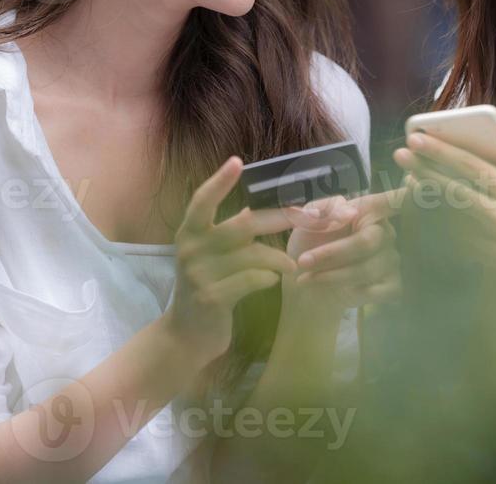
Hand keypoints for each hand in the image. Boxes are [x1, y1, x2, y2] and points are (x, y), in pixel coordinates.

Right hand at [163, 157, 297, 365]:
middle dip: (279, 218)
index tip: (237, 161)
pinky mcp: (211, 297)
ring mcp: (198, 274)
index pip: (202, 200)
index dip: (219, 181)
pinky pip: (251, 279)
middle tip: (308, 215)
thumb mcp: (209, 256)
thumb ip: (225, 233)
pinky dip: (268, 278)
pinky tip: (273, 281)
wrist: (187, 334)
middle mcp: (191, 248)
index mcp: (190, 232)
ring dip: (279, 257)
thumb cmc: (208, 287)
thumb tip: (251, 207)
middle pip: (242, 224)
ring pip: (252, 254)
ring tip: (292, 264)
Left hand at [281, 189, 407, 311]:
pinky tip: (342, 291)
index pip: (392, 200)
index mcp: (368, 210)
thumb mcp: (305, 223)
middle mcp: (385, 232)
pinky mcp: (393, 284)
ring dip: (333, 275)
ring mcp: (391, 258)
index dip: (406, 195)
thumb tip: (348, 212)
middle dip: (332, 254)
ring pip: (368, 268)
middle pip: (367, 242)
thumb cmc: (309, 244)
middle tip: (304, 261)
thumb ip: (322, 212)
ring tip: (308, 277)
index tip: (413, 184)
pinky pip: (382, 290)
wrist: (307, 283)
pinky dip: (357, 292)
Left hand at [392, 120, 495, 281]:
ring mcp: (492, 240)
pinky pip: (457, 236)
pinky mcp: (488, 257)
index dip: (440, 151)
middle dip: (423, 169)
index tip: (417, 138)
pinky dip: (442, 220)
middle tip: (401, 154)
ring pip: (448, 214)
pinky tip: (429, 206)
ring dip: (428, 194)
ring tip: (410, 176)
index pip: (469, 166)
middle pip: (451, 189)